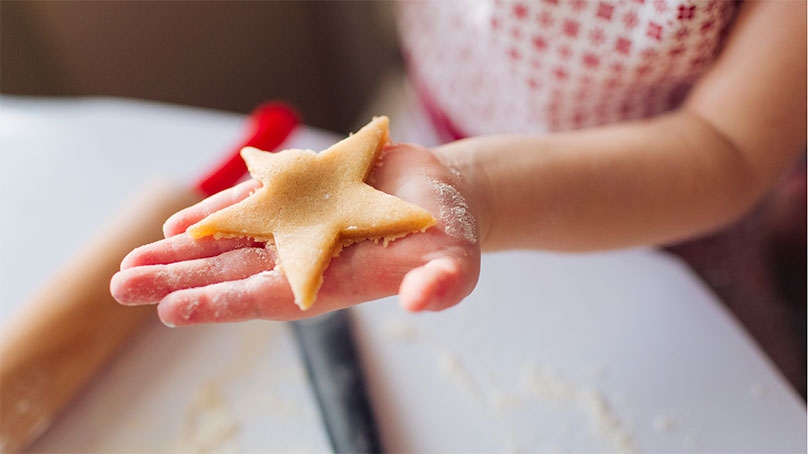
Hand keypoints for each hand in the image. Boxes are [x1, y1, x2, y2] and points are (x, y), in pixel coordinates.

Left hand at [110, 143, 481, 325]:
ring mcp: (297, 227)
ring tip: (132, 265)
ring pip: (230, 242)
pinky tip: (177, 226)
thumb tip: (423, 300)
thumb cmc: (448, 234)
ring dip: (181, 252)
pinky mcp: (298, 195)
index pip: (269, 297)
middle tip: (124, 288)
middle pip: (233, 273)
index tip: (172, 312)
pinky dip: (213, 213)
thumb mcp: (456, 260)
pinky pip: (249, 205)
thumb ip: (443, 282)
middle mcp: (306, 257)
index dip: (222, 303)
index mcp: (334, 279)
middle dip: (180, 281)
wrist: (440, 194)